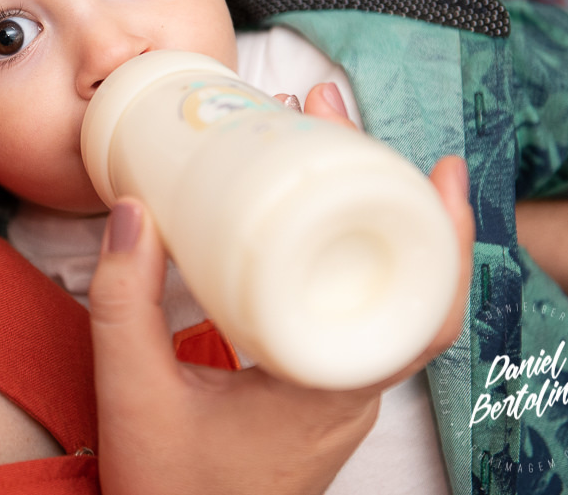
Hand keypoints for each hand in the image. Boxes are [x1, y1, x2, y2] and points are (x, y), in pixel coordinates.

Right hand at [88, 83, 474, 494]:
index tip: (437, 167)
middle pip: (402, 281)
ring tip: (318, 141)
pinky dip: (335, 255)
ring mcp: (336, 397)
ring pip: (376, 294)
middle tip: (334, 111)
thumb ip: (123, 301)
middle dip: (380, 186)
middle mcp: (349, 394)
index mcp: (325, 393)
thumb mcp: (133, 392)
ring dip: (358, 215)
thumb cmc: (167, 490)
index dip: (445, 239)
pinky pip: (345, 315)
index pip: (422, 316)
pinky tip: (301, 216)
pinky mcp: (313, 396)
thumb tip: (132, 210)